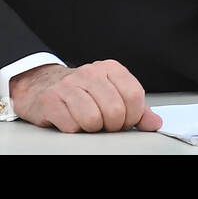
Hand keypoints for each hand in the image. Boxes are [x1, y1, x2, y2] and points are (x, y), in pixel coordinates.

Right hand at [9, 60, 161, 131]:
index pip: (134, 95)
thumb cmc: (82, 92)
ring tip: (87, 122)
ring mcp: (68, 85)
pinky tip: (71, 120)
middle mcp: (90, 73)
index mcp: (110, 69)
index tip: (125, 121)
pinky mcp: (49, 100)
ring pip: (93, 119)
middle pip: (115, 110)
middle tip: (105, 124)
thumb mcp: (112, 94)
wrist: (42, 85)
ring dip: (92, 129)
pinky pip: (71, 126)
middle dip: (112, 125)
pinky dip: (74, 129)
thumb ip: (137, 109)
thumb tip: (155, 123)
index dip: (133, 116)